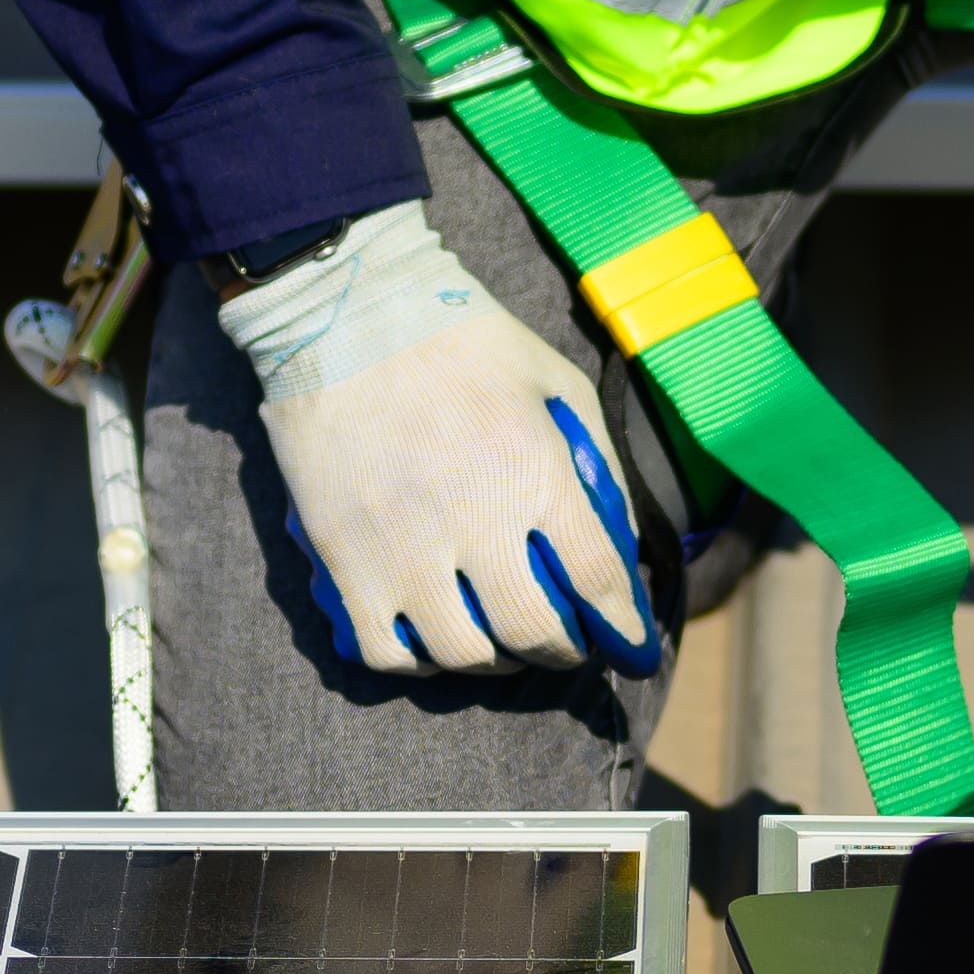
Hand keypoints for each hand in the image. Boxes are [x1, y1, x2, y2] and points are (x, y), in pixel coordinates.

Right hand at [224, 207, 661, 680]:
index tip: (630, 643)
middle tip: (567, 646)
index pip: (595, 580)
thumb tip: (620, 546)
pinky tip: (434, 638)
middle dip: (564, 652)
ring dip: (494, 662)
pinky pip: (386, 649)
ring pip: (461, 652)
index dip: (621, 626)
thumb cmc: (462, 341)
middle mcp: (470, 519)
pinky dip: (419, 659)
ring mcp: (400, 545)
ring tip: (500, 643)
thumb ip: (596, 463)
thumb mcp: (555, 381)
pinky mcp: (343, 558)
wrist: (344, 312)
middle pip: (532, 631)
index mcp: (531, 471)